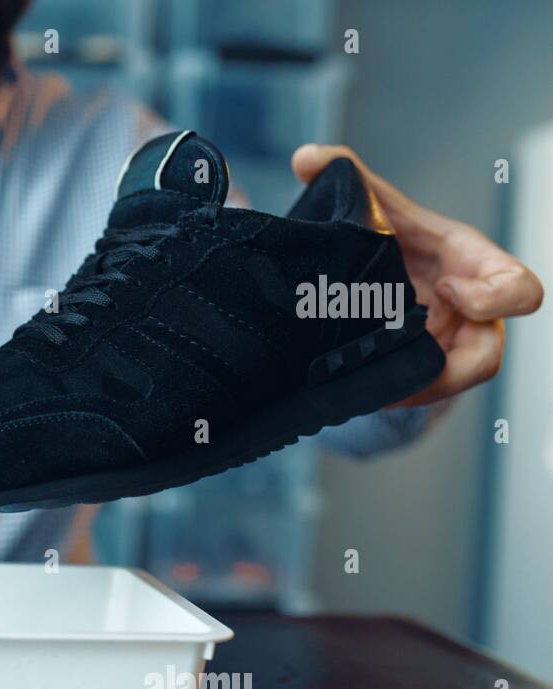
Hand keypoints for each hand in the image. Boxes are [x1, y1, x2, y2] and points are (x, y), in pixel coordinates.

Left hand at [292, 144, 543, 406]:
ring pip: (451, 383)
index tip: (445, 286)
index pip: (517, 288)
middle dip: (452, 364)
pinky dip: (396, 395)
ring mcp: (447, 346)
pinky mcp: (421, 371)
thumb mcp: (374, 206)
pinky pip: (419, 393)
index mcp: (470, 266)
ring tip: (379, 386)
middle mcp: (469, 312)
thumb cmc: (391, 236)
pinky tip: (365, 393)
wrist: (372, 275)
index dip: (492, 295)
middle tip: (403, 350)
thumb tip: (306, 157)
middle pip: (488, 355)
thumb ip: (347, 175)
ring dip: (419, 387)